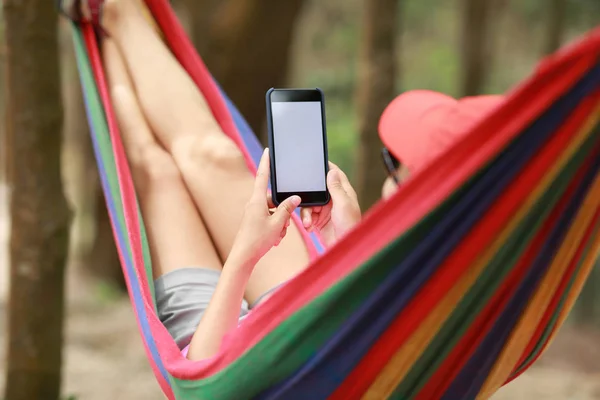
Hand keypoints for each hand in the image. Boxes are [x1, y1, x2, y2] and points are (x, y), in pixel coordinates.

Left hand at [230, 149, 300, 265]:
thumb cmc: (258, 240)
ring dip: (281, 223)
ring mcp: (254, 213)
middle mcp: (254, 204)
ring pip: (274, 211)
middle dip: (283, 212)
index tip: (268, 150)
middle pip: (275, 199)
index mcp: (257, 200)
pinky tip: (274, 239)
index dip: (266, 162)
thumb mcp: (277, 223)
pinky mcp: (255, 221)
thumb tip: (295, 198)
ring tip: (276, 235)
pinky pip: (270, 219)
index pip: (263, 176)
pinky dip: (276, 228)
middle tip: (284, 225)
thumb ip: (287, 209)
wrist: (243, 256)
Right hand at [300, 162, 360, 246]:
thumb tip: (332, 171)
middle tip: (304, 199)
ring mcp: (326, 210)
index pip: (335, 174)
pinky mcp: (319, 221)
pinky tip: (309, 227)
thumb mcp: (343, 204)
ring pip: (310, 204)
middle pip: (317, 190)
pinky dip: (306, 221)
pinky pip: (307, 216)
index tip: (316, 162)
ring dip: (306, 213)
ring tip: (308, 223)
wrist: (345, 248)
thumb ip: (336, 188)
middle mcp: (334, 200)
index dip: (327, 168)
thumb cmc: (350, 226)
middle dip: (309, 195)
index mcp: (344, 193)